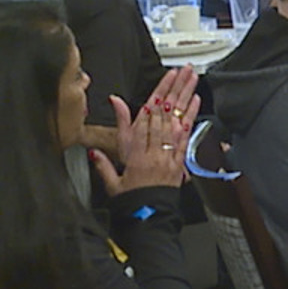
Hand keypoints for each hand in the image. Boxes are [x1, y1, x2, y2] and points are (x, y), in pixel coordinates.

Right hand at [99, 67, 199, 194]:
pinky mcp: (180, 161)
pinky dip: (191, 118)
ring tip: (192, 79)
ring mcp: (169, 155)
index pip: (145, 119)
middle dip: (173, 90)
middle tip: (183, 71)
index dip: (155, 98)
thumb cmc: (131, 201)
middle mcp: (153, 151)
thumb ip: (102, 162)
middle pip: (164, 115)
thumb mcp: (111, 182)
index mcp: (135, 154)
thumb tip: (92, 148)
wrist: (149, 217)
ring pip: (177, 120)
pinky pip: (186, 136)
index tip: (162, 81)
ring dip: (185, 98)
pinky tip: (195, 103)